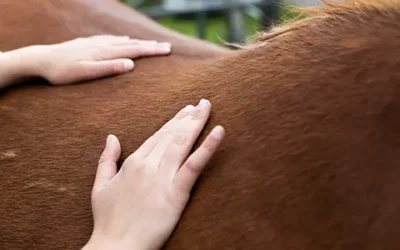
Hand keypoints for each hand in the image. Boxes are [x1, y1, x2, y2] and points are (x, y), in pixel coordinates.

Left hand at [37, 35, 170, 84]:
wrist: (40, 59)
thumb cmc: (62, 71)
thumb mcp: (84, 73)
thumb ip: (107, 68)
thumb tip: (131, 64)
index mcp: (105, 53)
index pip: (134, 50)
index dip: (152, 50)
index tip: (168, 50)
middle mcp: (102, 45)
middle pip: (132, 44)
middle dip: (151, 45)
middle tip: (168, 46)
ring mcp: (95, 42)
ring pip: (123, 41)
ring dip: (139, 42)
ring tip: (151, 43)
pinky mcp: (88, 43)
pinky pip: (110, 39)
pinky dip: (122, 39)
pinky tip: (124, 39)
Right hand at [83, 99, 224, 249]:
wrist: (116, 246)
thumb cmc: (108, 219)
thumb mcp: (100, 186)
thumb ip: (107, 159)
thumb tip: (111, 137)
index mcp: (133, 162)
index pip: (158, 135)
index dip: (173, 121)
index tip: (185, 111)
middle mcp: (148, 164)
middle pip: (172, 134)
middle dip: (188, 117)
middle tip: (202, 104)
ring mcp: (163, 177)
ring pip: (182, 143)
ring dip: (196, 123)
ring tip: (207, 108)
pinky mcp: (176, 192)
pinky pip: (195, 165)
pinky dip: (208, 146)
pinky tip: (219, 131)